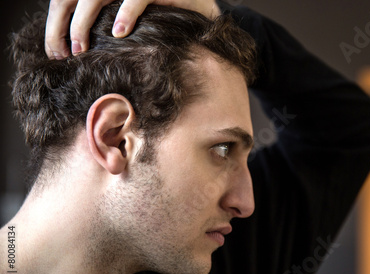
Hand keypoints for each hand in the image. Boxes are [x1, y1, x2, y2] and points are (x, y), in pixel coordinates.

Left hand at [45, 0, 220, 58]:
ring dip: (82, 23)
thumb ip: (103, 29)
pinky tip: (119, 33)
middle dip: (61, 27)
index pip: (64, 0)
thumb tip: (75, 51)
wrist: (198, 11)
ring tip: (81, 48)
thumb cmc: (161, 21)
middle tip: (63, 54)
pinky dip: (125, 13)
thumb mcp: (127, 24)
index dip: (54, 26)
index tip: (55, 52)